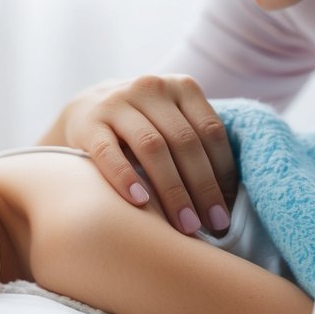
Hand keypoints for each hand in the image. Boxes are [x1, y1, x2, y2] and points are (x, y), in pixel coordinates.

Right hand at [45, 75, 237, 234]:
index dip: (223, 173)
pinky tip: (140, 203)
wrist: (85, 109)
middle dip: (202, 188)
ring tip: (184, 225)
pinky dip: (126, 177)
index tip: (226, 212)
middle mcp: (149, 88)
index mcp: (181, 87)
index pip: (211, 131)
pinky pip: (109, 153)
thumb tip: (229, 200)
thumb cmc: (142, 127)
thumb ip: (198, 144)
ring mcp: (116, 103)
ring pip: (152, 146)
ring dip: (172, 190)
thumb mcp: (172, 120)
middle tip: (213, 226)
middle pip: (185, 141)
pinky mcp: (88, 123)